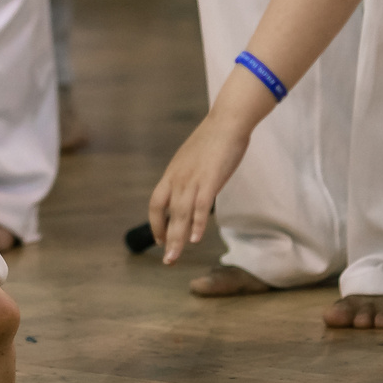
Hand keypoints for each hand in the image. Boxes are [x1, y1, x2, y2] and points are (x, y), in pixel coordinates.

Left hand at [147, 109, 254, 264]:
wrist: (226, 121)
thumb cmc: (213, 141)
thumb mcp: (193, 160)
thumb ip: (188, 177)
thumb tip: (190, 190)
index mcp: (173, 174)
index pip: (157, 203)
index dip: (156, 223)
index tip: (159, 240)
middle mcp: (178, 178)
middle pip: (167, 213)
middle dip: (166, 238)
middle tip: (167, 260)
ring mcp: (193, 178)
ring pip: (182, 214)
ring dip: (178, 238)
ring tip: (175, 257)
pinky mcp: (211, 179)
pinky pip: (201, 205)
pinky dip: (198, 223)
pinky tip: (197, 239)